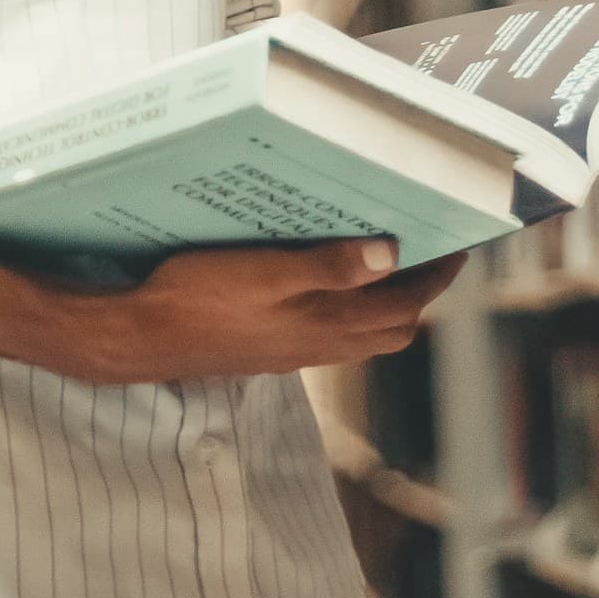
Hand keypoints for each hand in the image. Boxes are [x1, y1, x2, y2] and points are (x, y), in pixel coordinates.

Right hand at [46, 240, 466, 385]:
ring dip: (382, 302)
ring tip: (381, 258)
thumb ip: (329, 267)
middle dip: (417, 291)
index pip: (405, 306)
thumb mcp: (266, 272)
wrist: (142, 338)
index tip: (456, 245)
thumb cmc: (199, 297)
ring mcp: (294, 351)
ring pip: (361, 333)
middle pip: (393, 327)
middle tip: (424, 248)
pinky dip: (346, 309)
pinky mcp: (271, 350)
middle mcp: (319, 345)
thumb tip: (391, 255)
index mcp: (327, 324)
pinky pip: (329, 334)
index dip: (436, 278)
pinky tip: (323, 280)